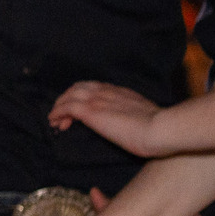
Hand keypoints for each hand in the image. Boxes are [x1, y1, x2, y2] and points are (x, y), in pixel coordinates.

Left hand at [49, 80, 167, 154]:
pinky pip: (67, 107)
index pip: (95, 87)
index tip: (80, 111)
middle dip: (67, 99)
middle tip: (63, 116)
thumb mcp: (144, 115)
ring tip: (55, 120)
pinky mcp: (91, 112)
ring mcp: (98, 100)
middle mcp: (107, 92)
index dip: (83, 96)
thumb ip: (133, 114)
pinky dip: (57, 112)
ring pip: (69, 96)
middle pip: (78, 87)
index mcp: (121, 92)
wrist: (160, 128)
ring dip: (59, 107)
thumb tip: (131, 124)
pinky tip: (53, 121)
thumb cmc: (159, 128)